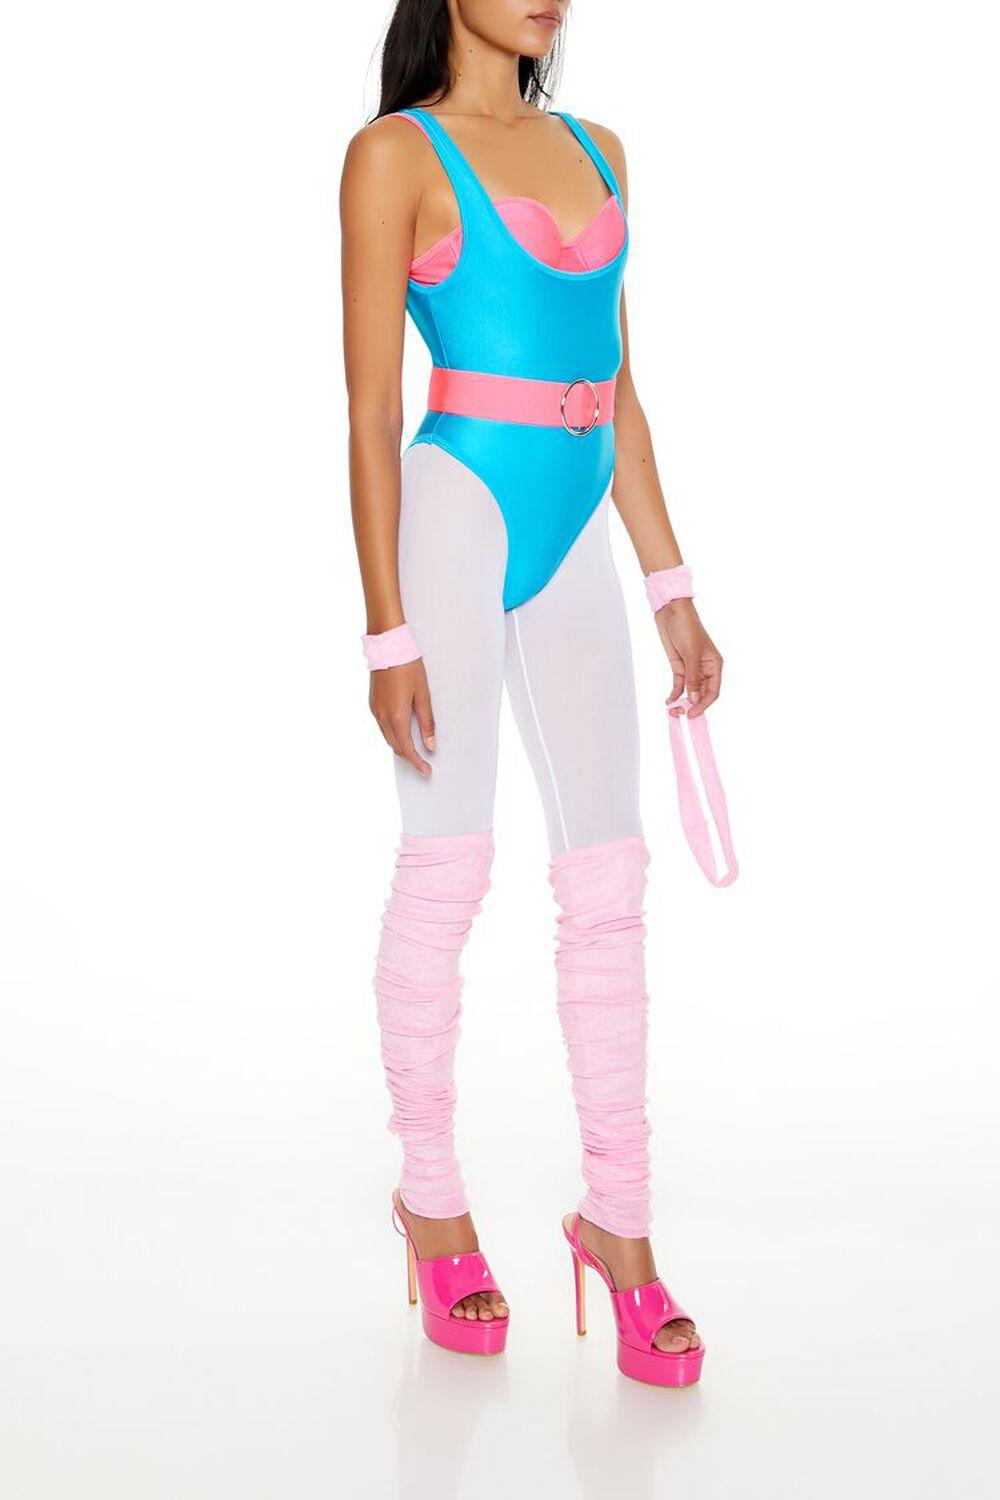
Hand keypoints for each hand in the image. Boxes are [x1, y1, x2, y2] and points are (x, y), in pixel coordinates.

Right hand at [369, 658, 435, 776]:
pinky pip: (382, 727)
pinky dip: (393, 735)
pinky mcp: (373, 704)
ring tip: (416, 750)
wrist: (387, 645)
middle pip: (396, 747)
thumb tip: (431, 745)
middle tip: (424, 764)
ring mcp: (375, 710)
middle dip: (410, 758)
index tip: (427, 771)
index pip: (407, 749)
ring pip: (388, 738)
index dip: (417, 763)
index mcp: (396, 716)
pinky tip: (403, 732)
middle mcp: (382, 717)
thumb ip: (427, 722)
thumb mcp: (423, 695)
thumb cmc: (407, 666)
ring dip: (401, 746)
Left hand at [654, 599, 722, 718]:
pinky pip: (679, 684)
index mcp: (715, 665)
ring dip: (682, 701)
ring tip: (672, 710)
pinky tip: (669, 701)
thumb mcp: (691, 654)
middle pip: (702, 694)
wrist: (671, 611)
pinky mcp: (679, 666)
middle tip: (680, 713)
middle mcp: (705, 669)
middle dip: (692, 705)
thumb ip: (693, 678)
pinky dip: (674, 693)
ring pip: (690, 691)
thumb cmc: (687, 627)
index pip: (713, 691)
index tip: (692, 714)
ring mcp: (691, 668)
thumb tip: (695, 700)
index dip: (704, 705)